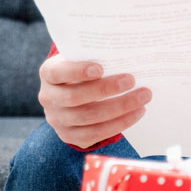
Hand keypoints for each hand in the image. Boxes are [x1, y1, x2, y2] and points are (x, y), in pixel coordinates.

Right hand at [37, 55, 152, 148]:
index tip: (100, 68)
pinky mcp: (70, 136)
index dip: (77, 71)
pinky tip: (136, 113)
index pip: (57, 72)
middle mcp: (48, 98)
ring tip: (142, 98)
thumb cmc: (82, 71)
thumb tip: (126, 54)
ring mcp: (57, 120)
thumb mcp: (81, 59)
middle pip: (76, 97)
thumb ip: (95, 56)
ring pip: (89, 117)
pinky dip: (119, 123)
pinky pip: (95, 134)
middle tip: (131, 80)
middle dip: (106, 89)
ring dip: (119, 108)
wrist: (72, 95)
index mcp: (48, 73)